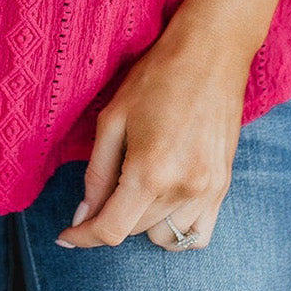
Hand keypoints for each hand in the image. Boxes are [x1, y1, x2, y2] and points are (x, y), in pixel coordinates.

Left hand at [54, 27, 251, 251]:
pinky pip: (198, 235)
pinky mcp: (224, 186)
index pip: (111, 230)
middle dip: (111, 215)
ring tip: (138, 187)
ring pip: (165, 238)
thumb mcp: (114, 117)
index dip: (83, 237)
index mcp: (149, 171)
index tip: (66, 235)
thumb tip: (84, 214)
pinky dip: (177, 229)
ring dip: (143, 222)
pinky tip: (164, 202)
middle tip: (104, 186)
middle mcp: (182, 189)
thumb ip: (97, 172)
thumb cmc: (157, 75)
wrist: (211, 51)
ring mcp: (208, 191)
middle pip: (134, 231)